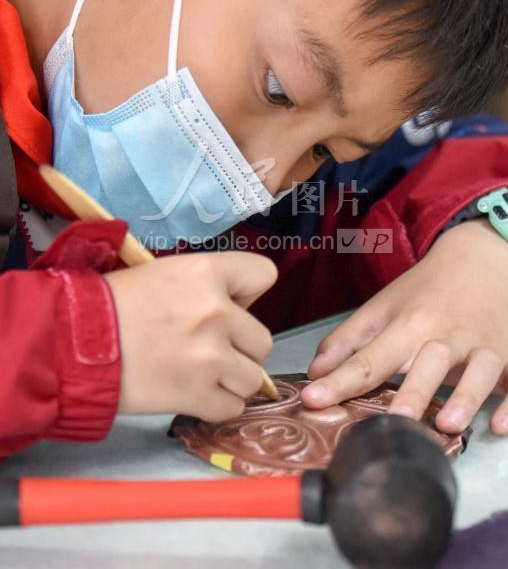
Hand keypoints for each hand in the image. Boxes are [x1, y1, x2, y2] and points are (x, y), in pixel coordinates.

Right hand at [105, 252, 276, 420]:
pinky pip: (232, 407)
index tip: (231, 305)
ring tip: (201, 374)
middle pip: (262, 339)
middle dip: (239, 346)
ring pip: (253, 378)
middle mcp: (215, 312)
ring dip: (231, 380)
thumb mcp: (164, 273)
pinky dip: (216, 405)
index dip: (248, 292)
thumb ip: (207, 284)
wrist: (71, 342)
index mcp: (206, 272)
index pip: (264, 274)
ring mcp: (209, 356)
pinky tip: (193, 394)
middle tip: (207, 347)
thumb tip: (243, 303)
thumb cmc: (112, 304)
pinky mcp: (195, 395)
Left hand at [301, 220, 507, 435]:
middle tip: (396, 419)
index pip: (370, 358)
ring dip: (465, 397)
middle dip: (414, 390)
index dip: (340, 381)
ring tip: (449, 425)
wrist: (482, 258)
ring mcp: (482, 345)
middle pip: (429, 362)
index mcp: (408, 324)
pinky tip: (501, 426)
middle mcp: (446, 336)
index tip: (311, 399)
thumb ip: (349, 340)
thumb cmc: (426, 290)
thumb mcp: (383, 307)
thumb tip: (315, 373)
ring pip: (478, 370)